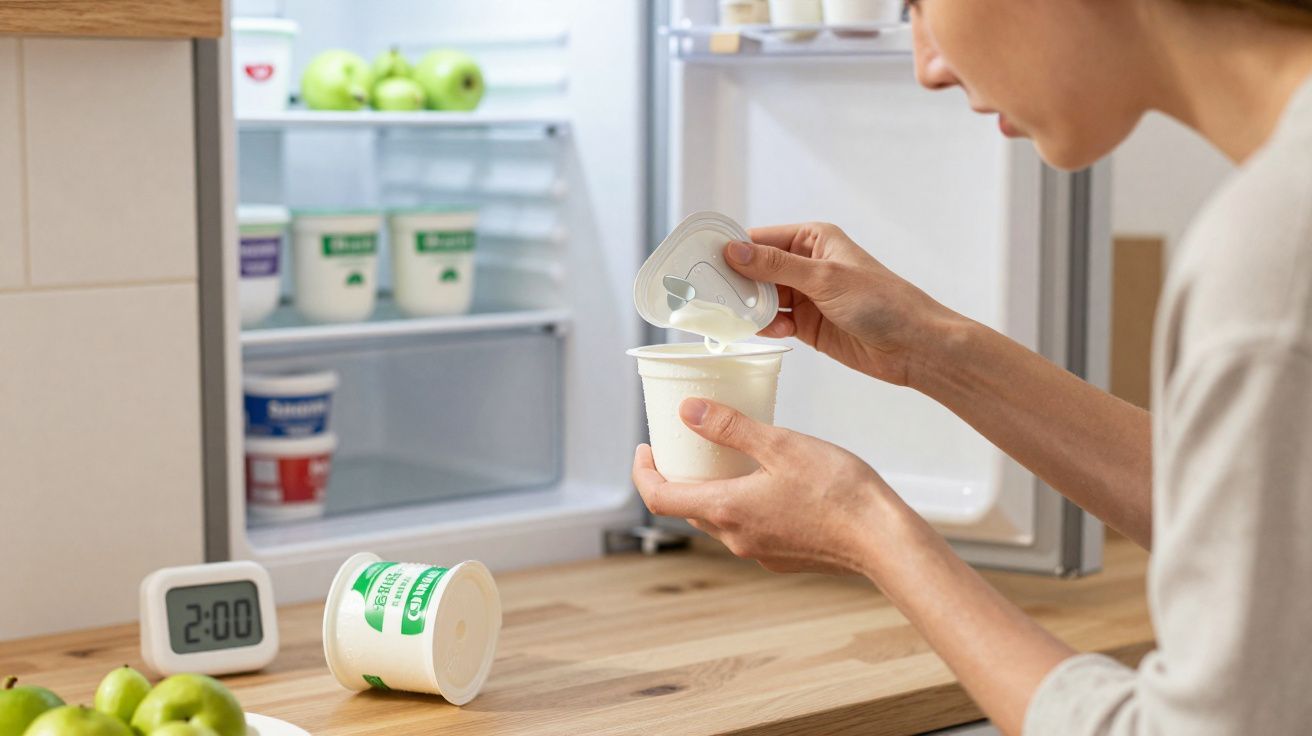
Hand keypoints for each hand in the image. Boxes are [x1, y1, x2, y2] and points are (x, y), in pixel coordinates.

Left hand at [632, 397, 905, 575]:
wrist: (883, 539)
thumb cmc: (838, 491)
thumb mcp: (781, 444)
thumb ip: (730, 428)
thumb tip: (686, 410)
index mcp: (727, 510)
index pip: (659, 498)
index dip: (643, 472)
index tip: (644, 449)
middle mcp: (736, 538)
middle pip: (687, 507)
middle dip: (677, 476)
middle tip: (684, 444)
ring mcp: (759, 551)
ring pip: (718, 518)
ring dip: (710, 489)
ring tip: (724, 457)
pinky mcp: (782, 556)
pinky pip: (747, 527)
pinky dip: (740, 502)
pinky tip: (764, 480)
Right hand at [726, 222, 961, 386]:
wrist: (914, 346)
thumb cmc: (882, 302)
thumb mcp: (825, 278)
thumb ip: (777, 266)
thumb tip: (735, 251)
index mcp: (812, 239)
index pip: (759, 240)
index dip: (731, 250)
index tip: (702, 262)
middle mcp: (805, 264)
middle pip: (755, 270)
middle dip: (735, 282)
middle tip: (707, 294)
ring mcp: (805, 295)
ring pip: (761, 298)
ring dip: (748, 307)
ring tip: (735, 315)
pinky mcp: (806, 324)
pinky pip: (773, 321)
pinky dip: (765, 326)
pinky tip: (769, 331)